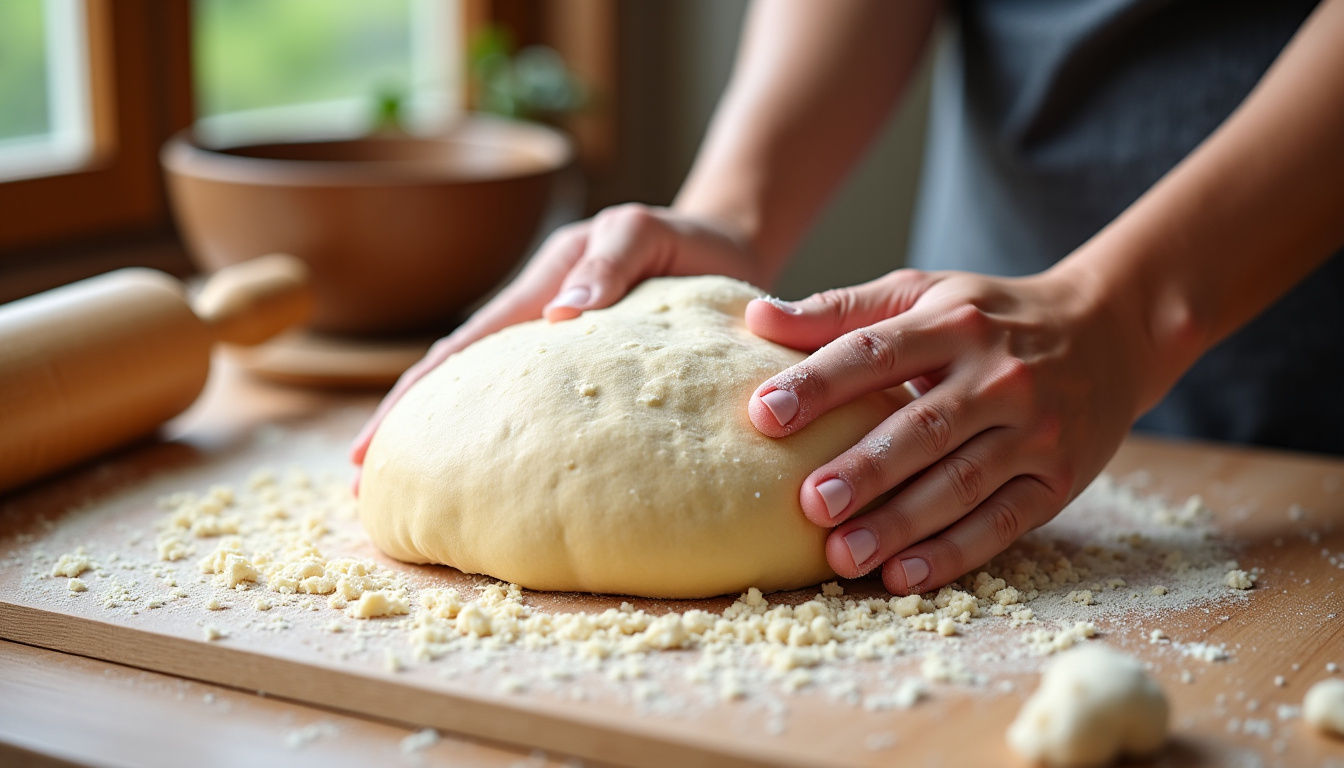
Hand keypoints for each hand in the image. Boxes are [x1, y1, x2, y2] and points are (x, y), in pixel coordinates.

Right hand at [348, 204, 764, 487]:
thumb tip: (559, 314)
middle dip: (409, 426)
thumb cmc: (687, 239)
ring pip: (492, 394)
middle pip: (457, 376)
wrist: (726, 244)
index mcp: (538, 289)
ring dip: (449, 435)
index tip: (374, 446)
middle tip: (365, 485)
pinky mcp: (590, 368)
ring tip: (414, 489)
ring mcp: (558, 346)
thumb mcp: (646, 231)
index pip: (462, 350)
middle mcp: (537, 320)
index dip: (415, 398)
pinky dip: (508, 436)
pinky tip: (502, 477)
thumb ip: (610, 264)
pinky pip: (540, 405)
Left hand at [744, 267, 1145, 594]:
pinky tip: (903, 575)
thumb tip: (754, 316)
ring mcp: (1035, 431)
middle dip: (867, 469)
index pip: (877, 352)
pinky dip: (952, 553)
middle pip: (923, 427)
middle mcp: (999, 377)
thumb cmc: (988, 316)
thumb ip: (840, 311)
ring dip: (902, 524)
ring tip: (843, 555)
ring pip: (962, 484)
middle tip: (811, 503)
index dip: (819, 383)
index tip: (763, 414)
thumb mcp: (922, 294)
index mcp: (954, 323)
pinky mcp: (1058, 479)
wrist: (1110, 332)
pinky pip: (1001, 523)